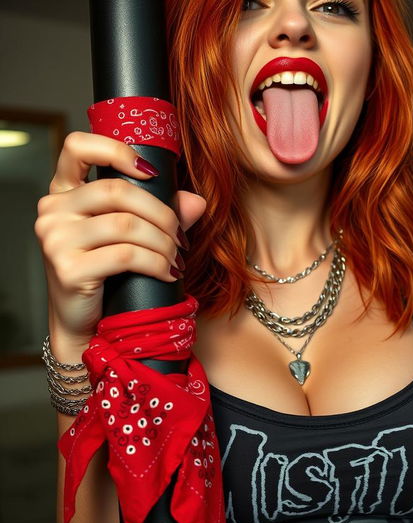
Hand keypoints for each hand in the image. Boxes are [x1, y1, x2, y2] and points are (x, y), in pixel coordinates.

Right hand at [34, 132, 206, 341]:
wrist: (85, 323)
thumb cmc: (109, 276)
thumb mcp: (131, 238)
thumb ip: (160, 214)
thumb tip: (196, 201)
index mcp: (65, 193)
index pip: (77, 147)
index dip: (117, 150)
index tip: (151, 174)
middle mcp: (53, 210)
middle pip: (117, 191)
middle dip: (161, 214)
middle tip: (179, 238)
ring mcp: (56, 239)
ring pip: (126, 225)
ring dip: (163, 243)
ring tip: (176, 259)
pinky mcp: (67, 268)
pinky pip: (125, 255)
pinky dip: (156, 263)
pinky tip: (169, 273)